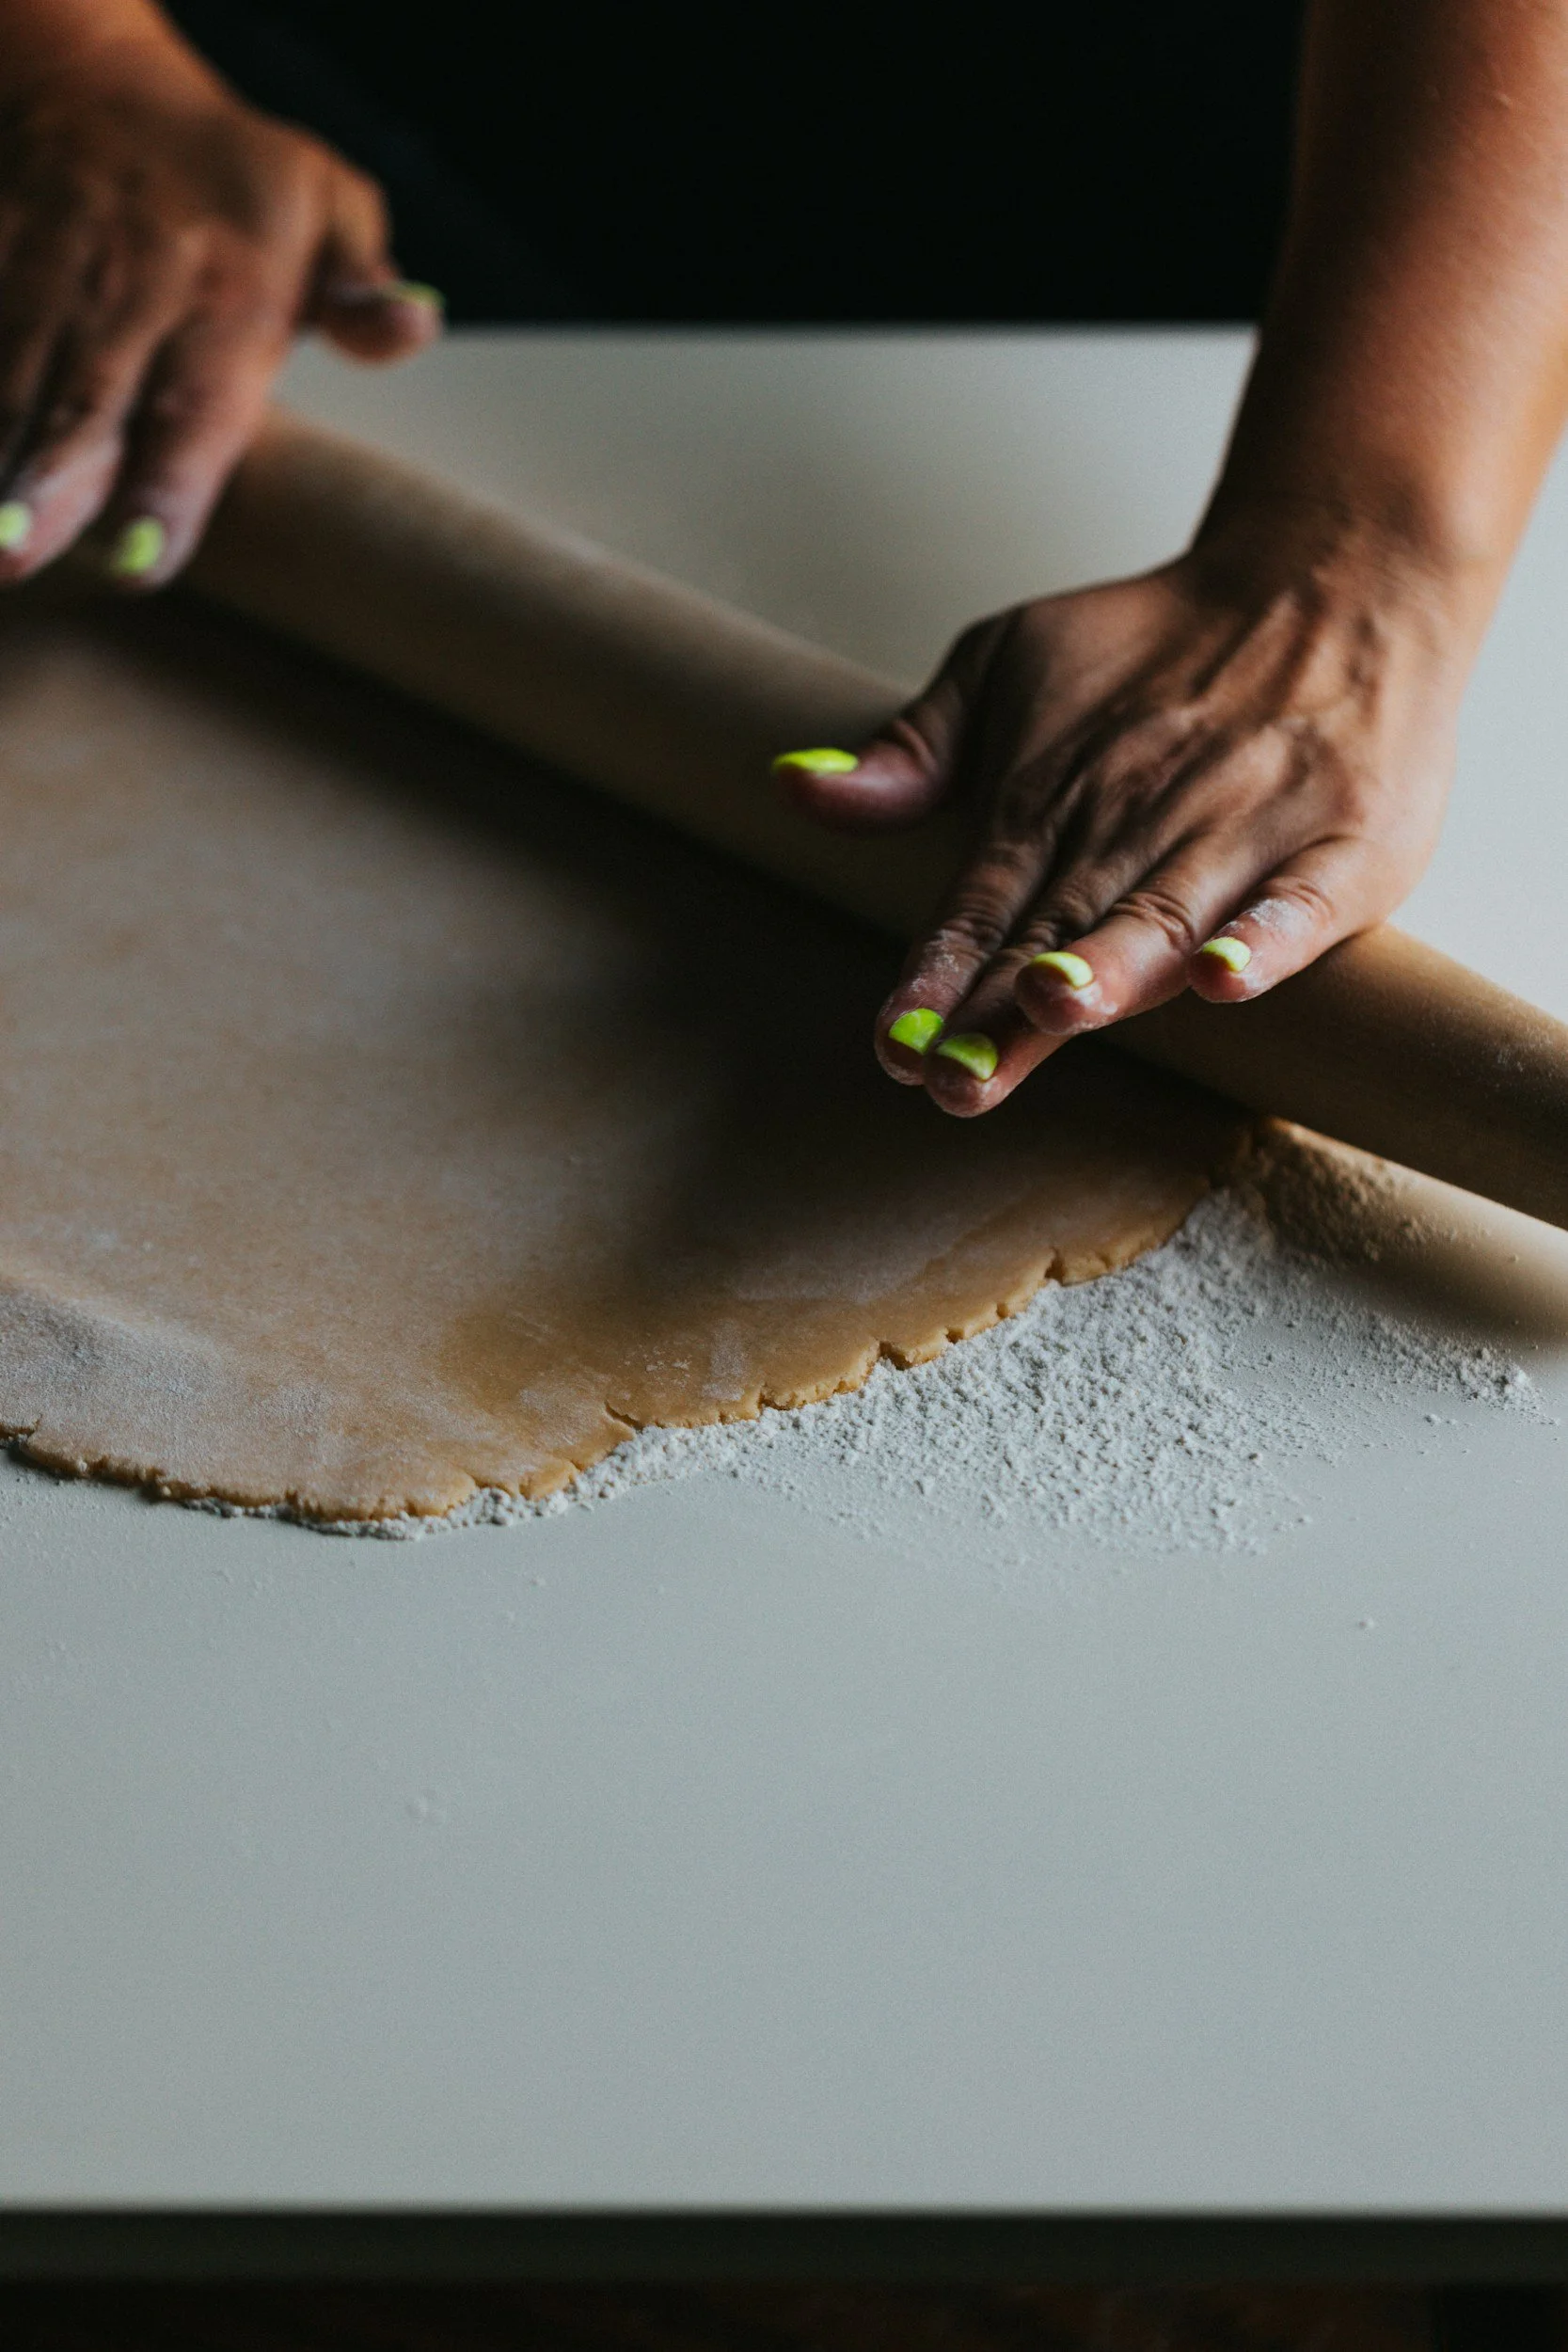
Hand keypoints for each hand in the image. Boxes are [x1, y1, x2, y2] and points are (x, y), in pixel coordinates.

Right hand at [0, 21, 438, 587]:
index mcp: (230, 292)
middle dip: (51, 483)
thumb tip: (412, 321)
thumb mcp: (326, 203)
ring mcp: (49, 277)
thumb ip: (359, 287)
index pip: (197, 404)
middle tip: (15, 558)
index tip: (142, 560)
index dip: (168, 484)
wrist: (92, 78)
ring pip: (16, 376)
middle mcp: (132, 292)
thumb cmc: (236, 181)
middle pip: (87, 402)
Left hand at [780, 528, 1465, 1115]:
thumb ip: (913, 748)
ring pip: (1165, 915)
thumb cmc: (1155, 644)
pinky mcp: (1343, 841)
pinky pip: (1300, 901)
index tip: (894, 1046)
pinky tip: (1224, 981)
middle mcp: (1139, 821)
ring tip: (1055, 1011)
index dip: (937, 978)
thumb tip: (796, 789)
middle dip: (1003, 1011)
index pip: (980, 904)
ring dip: (1111, 969)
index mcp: (1051, 797)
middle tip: (955, 1079)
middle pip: (1061, 932)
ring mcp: (1244, 829)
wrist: (1329, 576)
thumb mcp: (1010, 660)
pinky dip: (1265, 940)